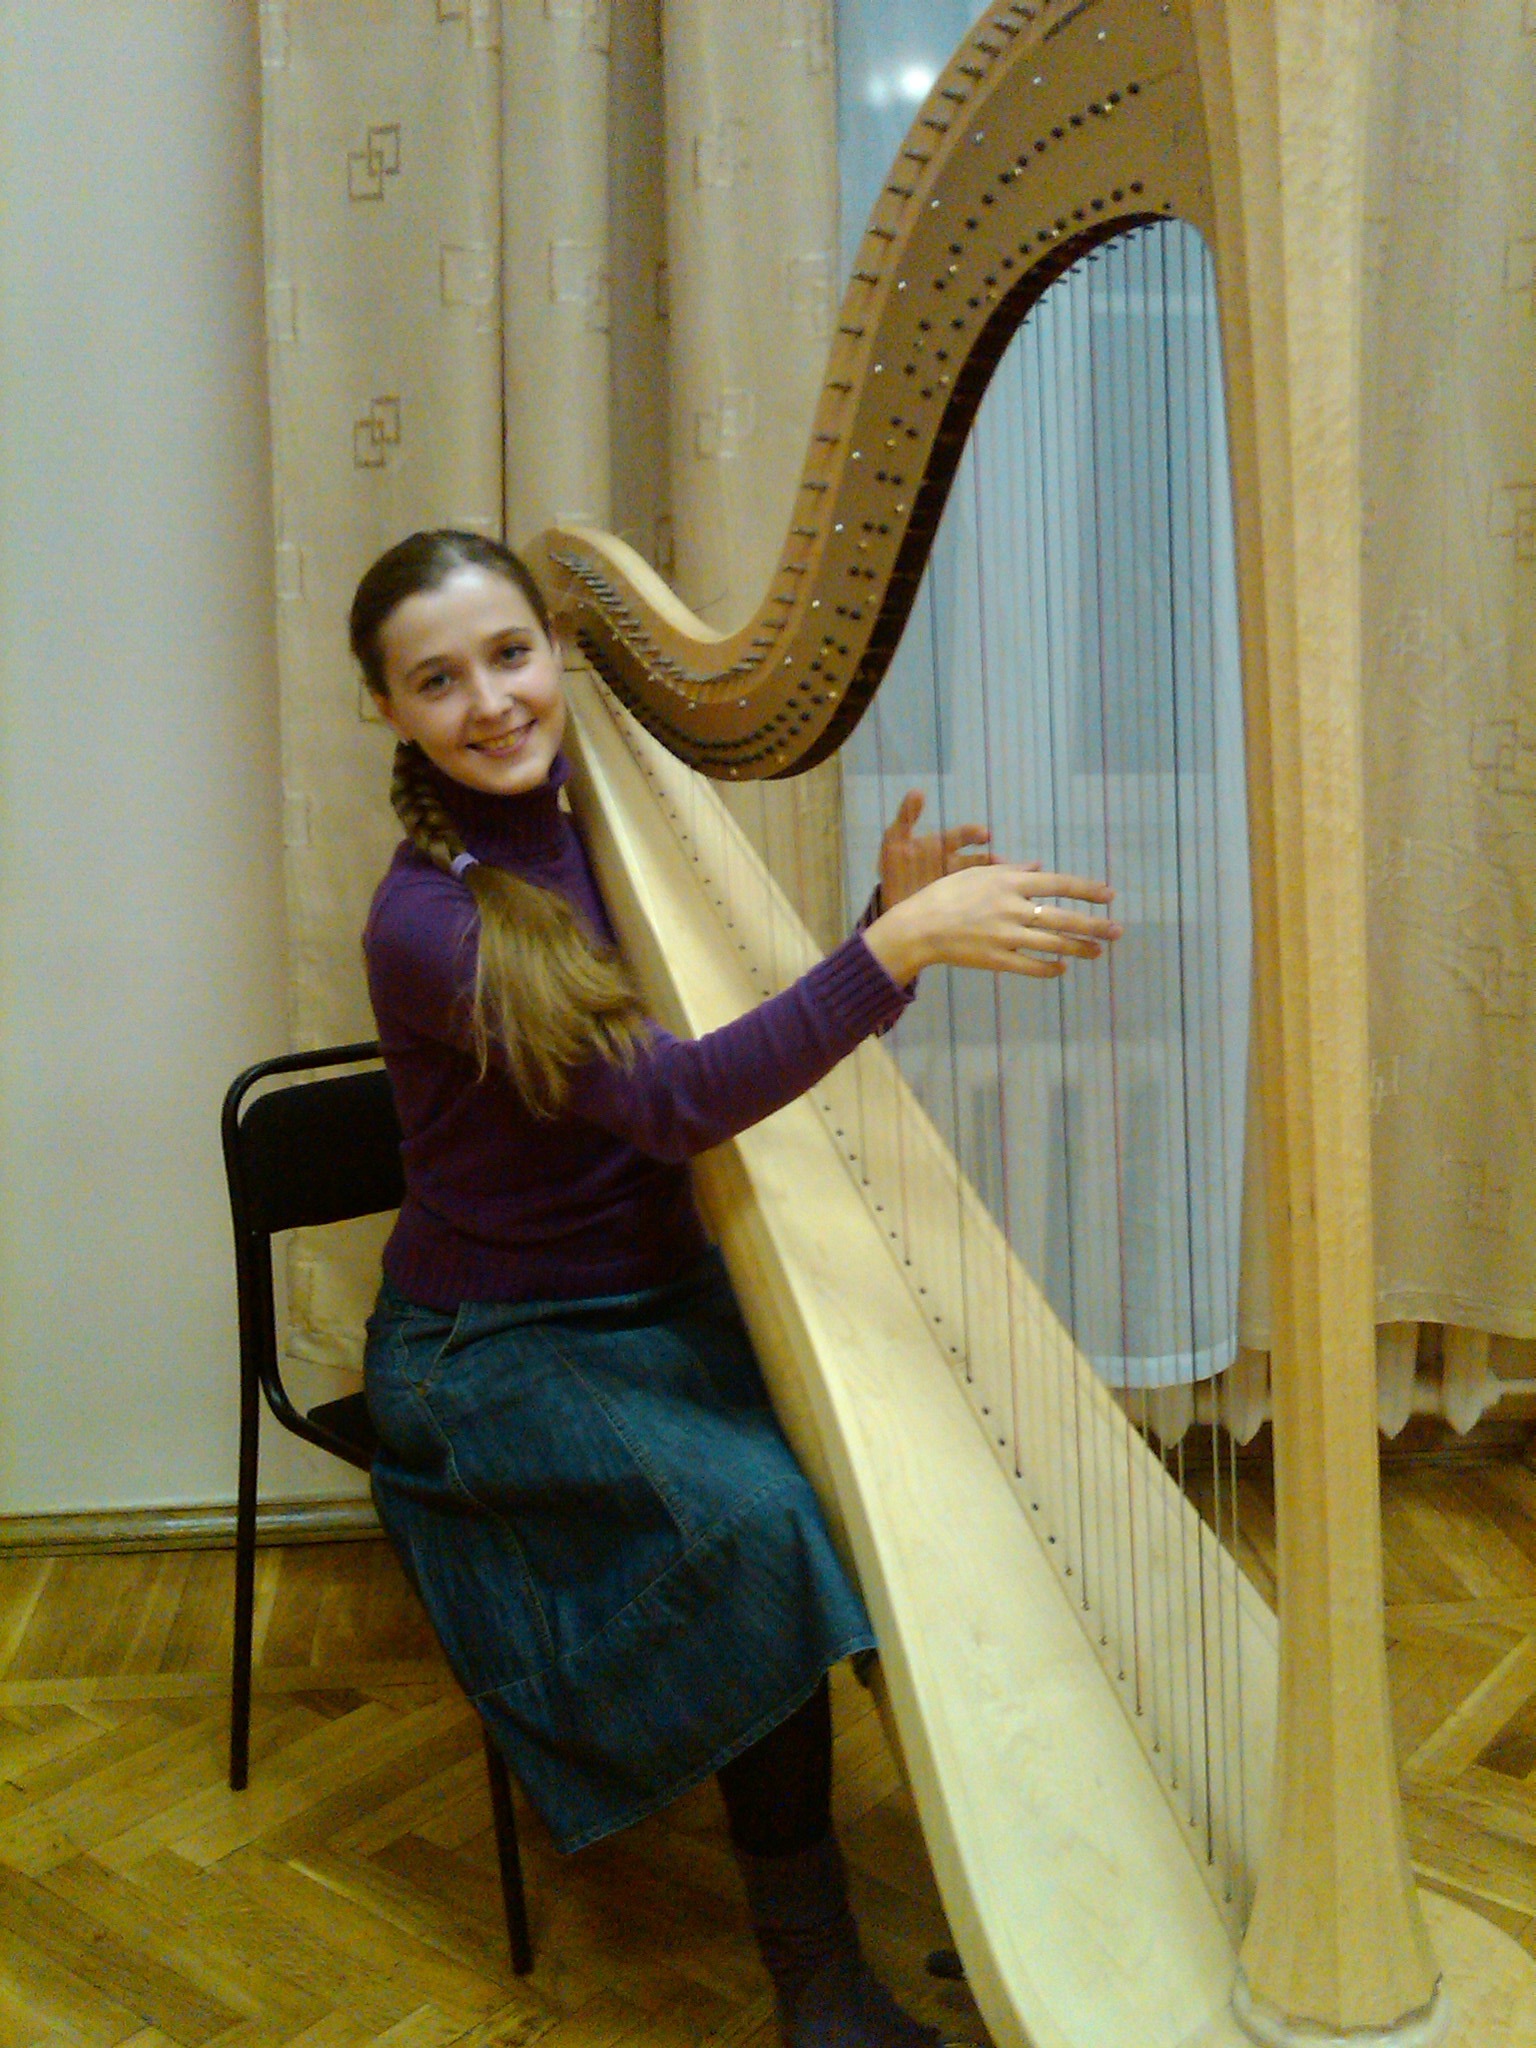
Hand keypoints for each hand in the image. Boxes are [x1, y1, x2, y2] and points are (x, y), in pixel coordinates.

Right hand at [861, 862, 1121, 987]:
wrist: (917, 928)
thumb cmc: (944, 895)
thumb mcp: (975, 873)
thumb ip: (1010, 870)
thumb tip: (1039, 867)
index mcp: (1009, 884)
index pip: (1058, 884)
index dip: (1086, 890)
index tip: (1109, 895)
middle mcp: (1013, 909)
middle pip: (1063, 917)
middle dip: (1094, 924)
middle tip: (1118, 930)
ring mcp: (1006, 937)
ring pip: (1052, 944)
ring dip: (1078, 948)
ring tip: (1098, 951)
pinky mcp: (997, 960)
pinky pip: (1030, 966)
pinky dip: (1049, 968)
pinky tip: (1062, 968)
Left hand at [878, 789, 997, 909]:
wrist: (891, 902)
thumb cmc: (895, 868)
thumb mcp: (894, 840)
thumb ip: (906, 817)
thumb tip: (918, 790)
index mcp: (943, 845)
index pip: (963, 835)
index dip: (974, 833)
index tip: (985, 835)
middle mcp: (955, 864)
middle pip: (977, 860)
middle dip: (990, 861)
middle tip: (1001, 863)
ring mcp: (957, 886)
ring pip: (979, 881)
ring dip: (992, 881)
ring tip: (1003, 885)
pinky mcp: (957, 906)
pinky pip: (974, 902)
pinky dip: (985, 902)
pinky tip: (995, 905)